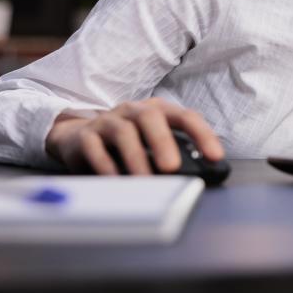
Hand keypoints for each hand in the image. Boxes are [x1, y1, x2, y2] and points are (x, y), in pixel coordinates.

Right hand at [45, 98, 224, 174]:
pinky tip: (115, 181)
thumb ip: (174, 151)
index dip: (202, 135)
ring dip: (136, 158)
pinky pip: (95, 147)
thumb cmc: (127, 142)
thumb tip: (200, 173)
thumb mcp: (152, 142)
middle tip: (172, 168)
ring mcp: (108, 120)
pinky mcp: (85, 136)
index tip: (215, 156)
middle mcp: (134, 110)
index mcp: (158, 110)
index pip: (185, 117)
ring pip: (123, 132)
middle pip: (151, 118)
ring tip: (145, 180)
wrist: (77, 137)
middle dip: (163, 142)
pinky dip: (106, 165)